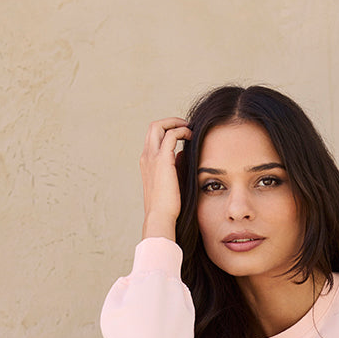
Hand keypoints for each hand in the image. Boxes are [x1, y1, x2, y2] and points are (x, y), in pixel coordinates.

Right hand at [140, 117, 191, 240]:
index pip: (154, 137)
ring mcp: (152, 157)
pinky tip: (192, 137)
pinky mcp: (162, 160)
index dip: (167, 131)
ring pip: (159, 126)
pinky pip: (171, 135)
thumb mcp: (172, 181)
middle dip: (170, 121)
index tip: (183, 134)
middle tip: (186, 126)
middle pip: (153, 127)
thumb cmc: (168, 205)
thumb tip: (184, 152)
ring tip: (190, 129)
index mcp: (147, 162)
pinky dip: (182, 131)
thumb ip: (176, 165)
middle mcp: (146, 157)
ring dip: (176, 123)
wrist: (160, 216)